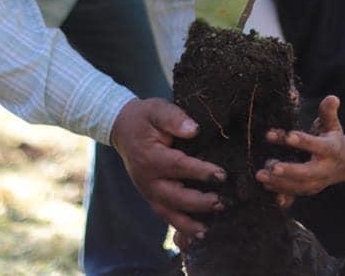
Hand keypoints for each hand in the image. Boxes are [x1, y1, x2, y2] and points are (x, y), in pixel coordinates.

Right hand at [110, 98, 225, 238]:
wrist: (122, 128)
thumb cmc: (145, 118)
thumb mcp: (157, 109)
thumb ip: (174, 118)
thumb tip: (193, 129)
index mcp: (150, 157)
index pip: (178, 166)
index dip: (201, 172)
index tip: (222, 175)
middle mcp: (147, 179)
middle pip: (174, 196)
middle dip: (198, 203)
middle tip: (221, 203)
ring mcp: (148, 191)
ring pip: (168, 213)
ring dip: (188, 224)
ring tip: (207, 232)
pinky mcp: (152, 197)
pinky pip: (165, 216)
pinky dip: (180, 228)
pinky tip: (196, 235)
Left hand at [255, 95, 344, 197]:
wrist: (342, 162)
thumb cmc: (330, 137)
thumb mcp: (330, 123)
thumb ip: (327, 112)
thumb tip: (332, 97)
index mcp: (331, 149)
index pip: (317, 146)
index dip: (303, 141)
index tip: (288, 136)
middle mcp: (325, 169)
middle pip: (307, 172)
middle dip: (289, 171)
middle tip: (272, 166)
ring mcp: (317, 182)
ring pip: (298, 186)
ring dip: (279, 182)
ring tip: (261, 175)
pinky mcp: (308, 190)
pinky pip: (294, 195)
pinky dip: (281, 194)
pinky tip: (266, 187)